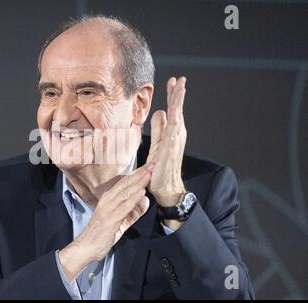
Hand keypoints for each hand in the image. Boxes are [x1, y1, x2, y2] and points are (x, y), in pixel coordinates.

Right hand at [58, 164, 152, 280]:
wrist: (86, 247)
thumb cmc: (101, 234)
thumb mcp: (121, 221)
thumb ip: (133, 212)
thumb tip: (145, 201)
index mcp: (109, 199)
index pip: (124, 183)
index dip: (137, 174)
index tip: (149, 167)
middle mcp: (107, 201)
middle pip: (125, 184)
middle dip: (139, 174)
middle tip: (151, 165)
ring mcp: (108, 209)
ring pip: (125, 193)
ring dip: (137, 183)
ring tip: (148, 174)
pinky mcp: (110, 219)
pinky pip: (123, 207)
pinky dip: (133, 199)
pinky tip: (141, 193)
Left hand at [147, 76, 186, 208]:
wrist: (166, 187)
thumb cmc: (161, 168)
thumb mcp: (157, 144)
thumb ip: (158, 129)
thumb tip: (160, 112)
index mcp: (172, 133)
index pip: (173, 110)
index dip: (173, 95)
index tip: (173, 81)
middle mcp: (177, 134)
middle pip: (178, 109)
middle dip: (178, 93)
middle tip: (179, 79)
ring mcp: (175, 140)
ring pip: (178, 115)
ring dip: (179, 101)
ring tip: (180, 86)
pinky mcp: (170, 148)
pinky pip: (173, 130)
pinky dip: (175, 118)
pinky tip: (174, 108)